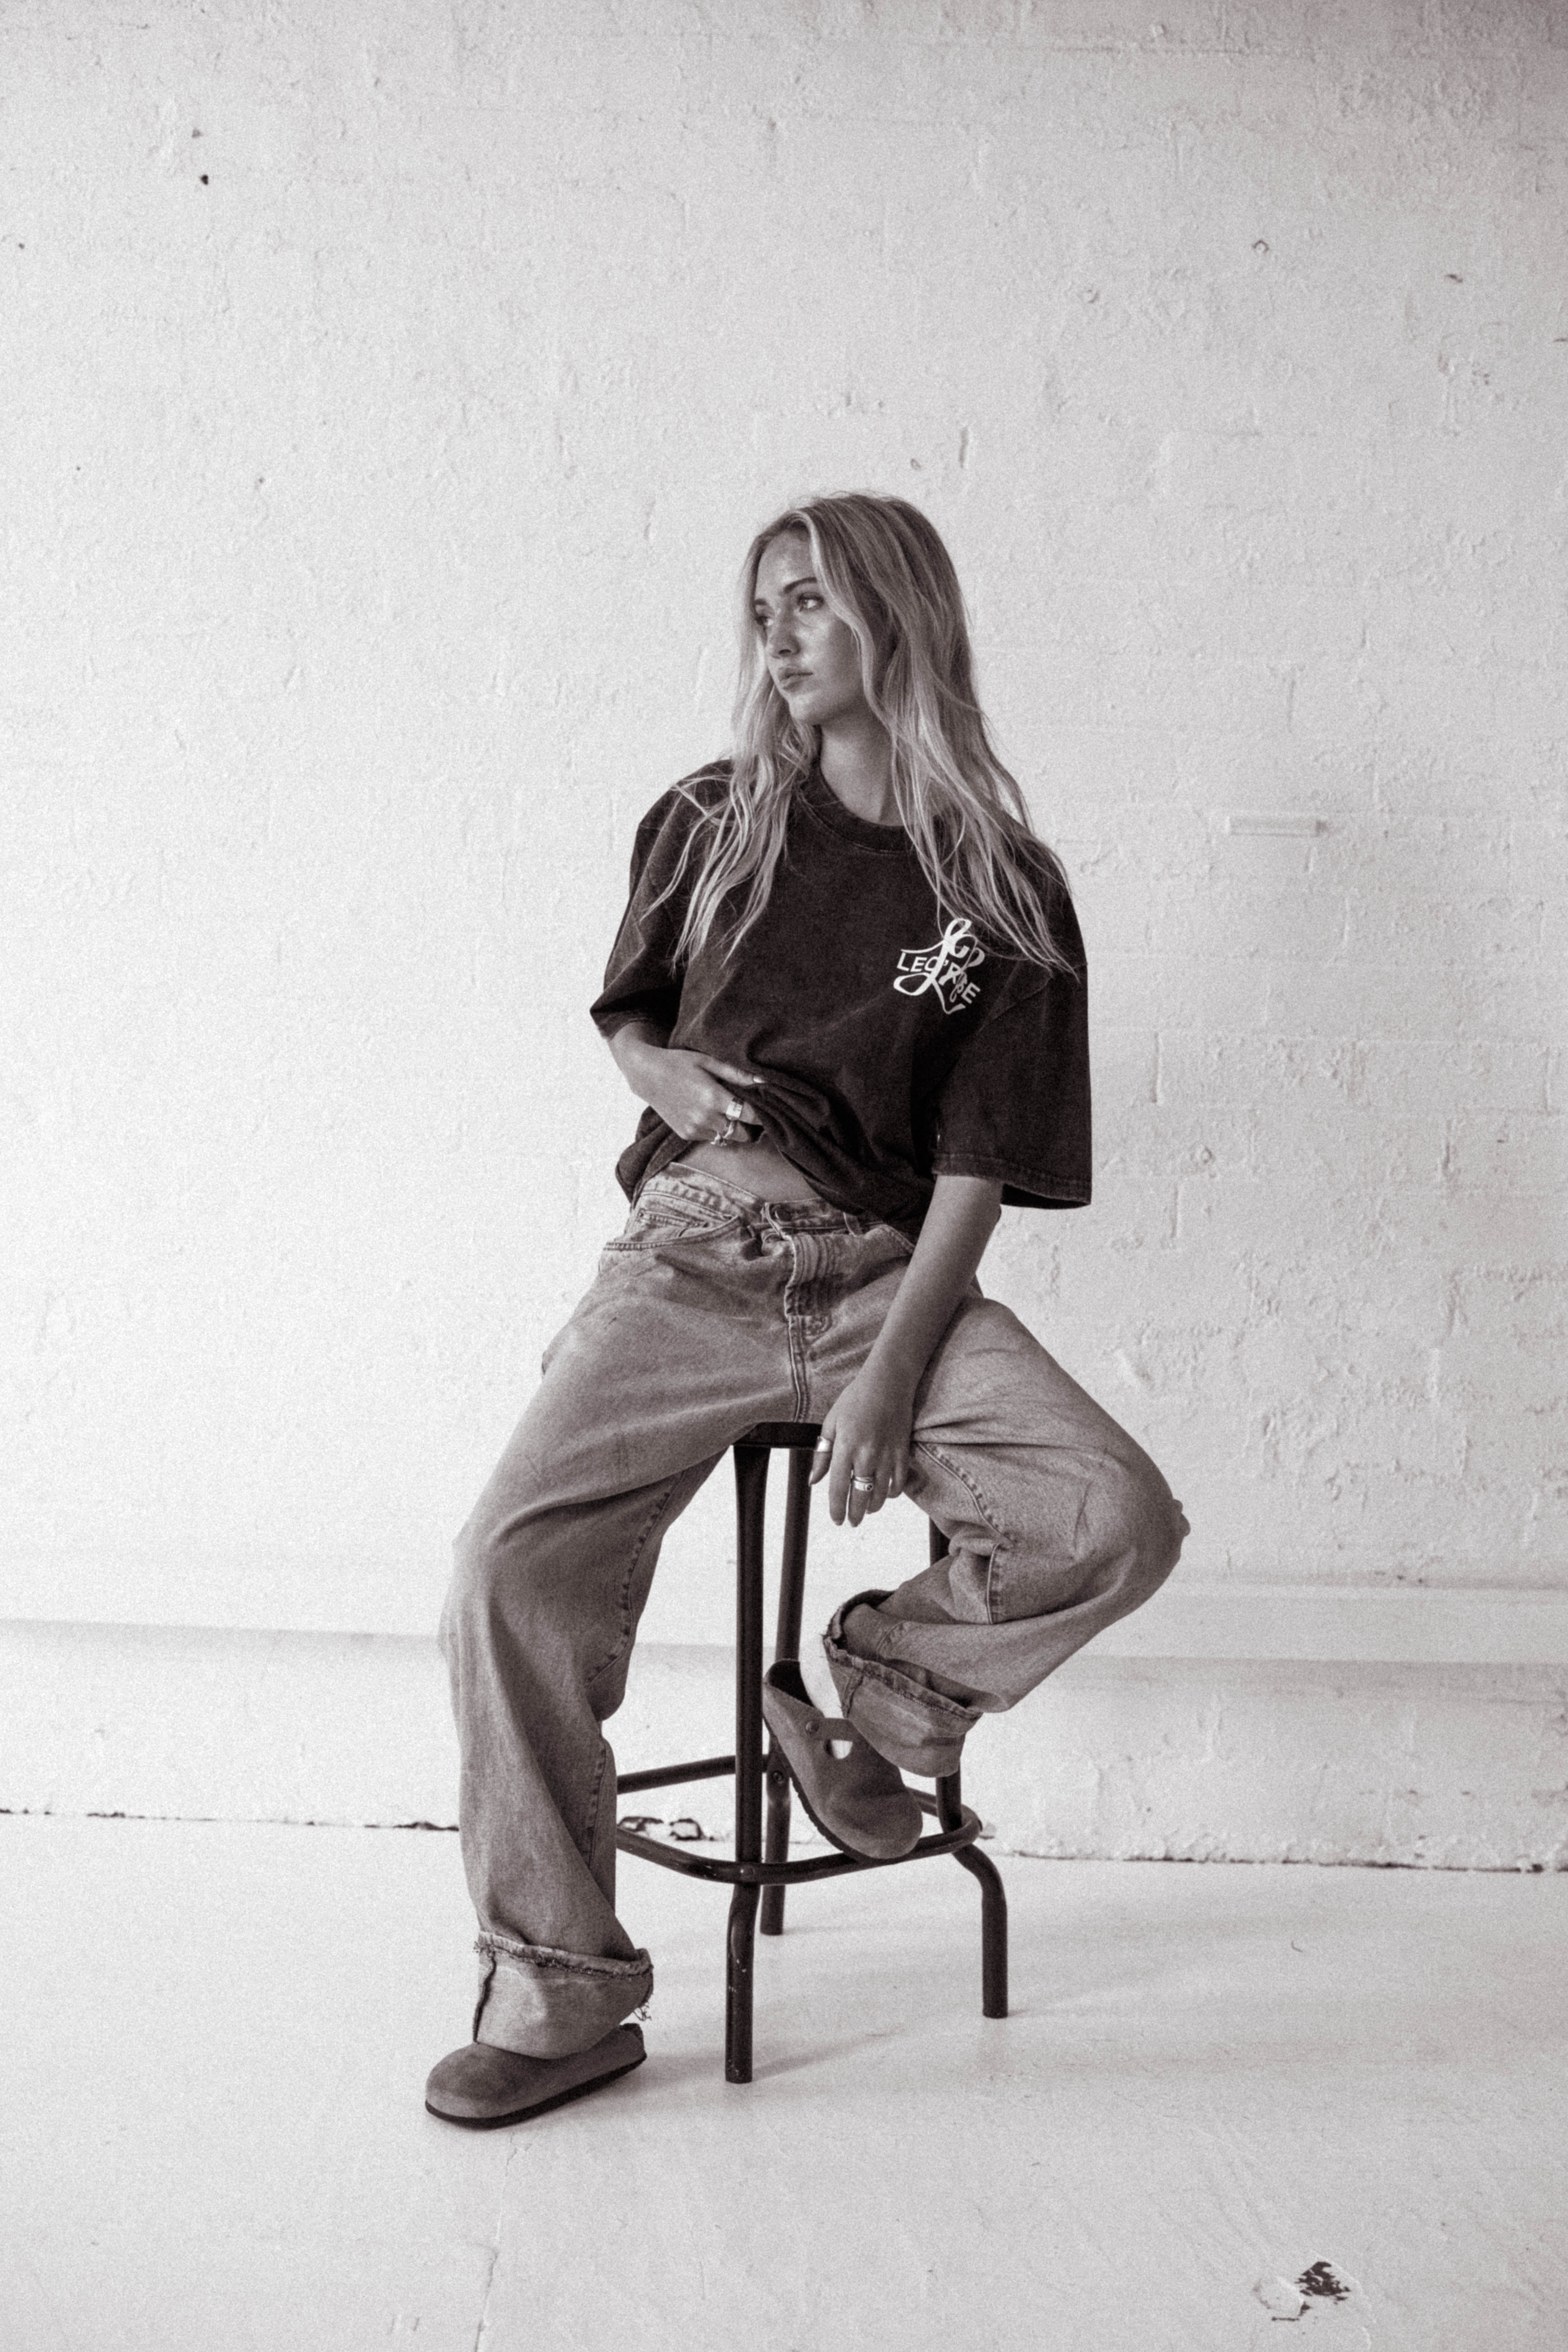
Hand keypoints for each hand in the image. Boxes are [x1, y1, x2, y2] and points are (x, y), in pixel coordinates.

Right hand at [619, 1037, 764, 1143]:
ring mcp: (695, 1128)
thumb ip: (736, 1074)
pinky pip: (711, 1137)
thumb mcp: (708, 1062)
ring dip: (733, 1129)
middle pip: (742, 1133)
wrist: (647, 1075)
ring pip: (727, 1138)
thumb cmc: (679, 1063)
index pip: (750, 1115)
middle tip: (751, 1114)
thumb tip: (764, 1081)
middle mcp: (705, 1117)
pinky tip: (710, 1114)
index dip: (762, 1114)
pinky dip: (715, 1129)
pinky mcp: (686, 1134)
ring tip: (731, 1114)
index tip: (768, 1110)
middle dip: (750, 1127)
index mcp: (713, 1098)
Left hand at [810, 1364, 915, 1527]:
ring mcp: (887, 1455)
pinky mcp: (903, 1452)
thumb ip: (822, 1454)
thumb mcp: (831, 1423)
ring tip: (867, 1509)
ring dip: (873, 1506)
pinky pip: (899, 1482)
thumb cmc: (855, 1399)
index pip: (839, 1488)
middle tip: (852, 1522)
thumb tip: (814, 1481)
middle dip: (855, 1514)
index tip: (836, 1520)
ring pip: (881, 1493)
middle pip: (861, 1496)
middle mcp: (867, 1455)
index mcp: (845, 1447)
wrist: (888, 1382)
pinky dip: (892, 1493)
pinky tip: (885, 1494)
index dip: (837, 1509)